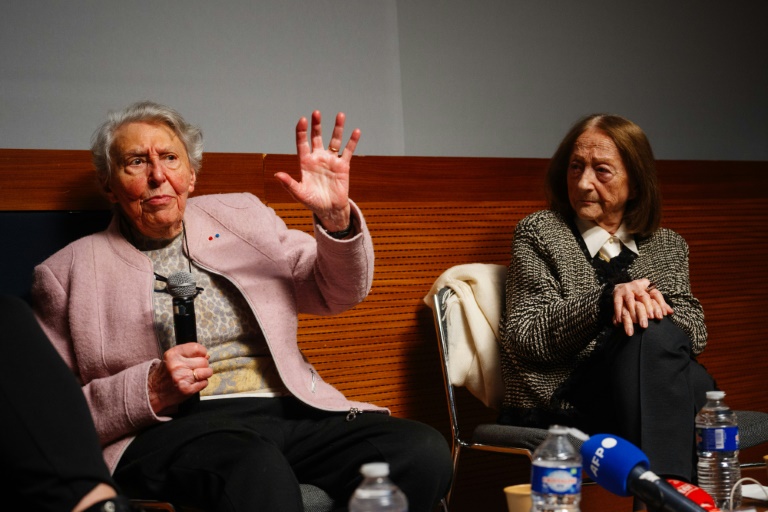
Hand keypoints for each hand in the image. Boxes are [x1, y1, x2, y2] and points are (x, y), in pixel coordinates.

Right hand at [147, 342, 210, 414]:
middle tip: (194, 368)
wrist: (153, 391)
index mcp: (173, 354)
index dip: (202, 352)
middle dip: (202, 365)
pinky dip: (201, 383)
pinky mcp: (187, 390)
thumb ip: (189, 354)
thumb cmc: (166, 373)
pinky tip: (193, 383)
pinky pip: (205, 383)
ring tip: (195, 376)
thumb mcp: (173, 358)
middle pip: (204, 361)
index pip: (197, 348)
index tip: (200, 356)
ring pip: (207, 372)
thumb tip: (207, 356)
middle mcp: (177, 365)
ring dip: (204, 374)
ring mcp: (183, 378)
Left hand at [273, 111, 360, 231]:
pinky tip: (356, 131)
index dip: (301, 132)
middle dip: (317, 125)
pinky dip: (352, 141)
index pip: (302, 143)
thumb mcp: (299, 193)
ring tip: (340, 115)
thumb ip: (289, 184)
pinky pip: (348, 151)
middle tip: (317, 113)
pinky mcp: (343, 165)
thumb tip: (277, 175)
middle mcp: (318, 158)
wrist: (329, 209)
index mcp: (305, 162)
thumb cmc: (312, 202)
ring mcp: (331, 160)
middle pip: (317, 137)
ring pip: (334, 140)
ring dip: (337, 128)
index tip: (302, 120)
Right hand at [613, 279, 673, 335]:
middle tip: (650, 319)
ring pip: (630, 301)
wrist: (620, 287)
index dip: (660, 304)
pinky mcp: (616, 294)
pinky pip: (617, 304)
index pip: (655, 294)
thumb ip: (660, 304)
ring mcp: (626, 290)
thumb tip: (671, 312)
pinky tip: (620, 322)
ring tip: (636, 324)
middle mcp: (636, 286)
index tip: (661, 316)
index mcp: (646, 286)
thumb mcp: (649, 296)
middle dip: (647, 309)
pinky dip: (618, 313)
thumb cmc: (638, 294)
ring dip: (633, 313)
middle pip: (644, 297)